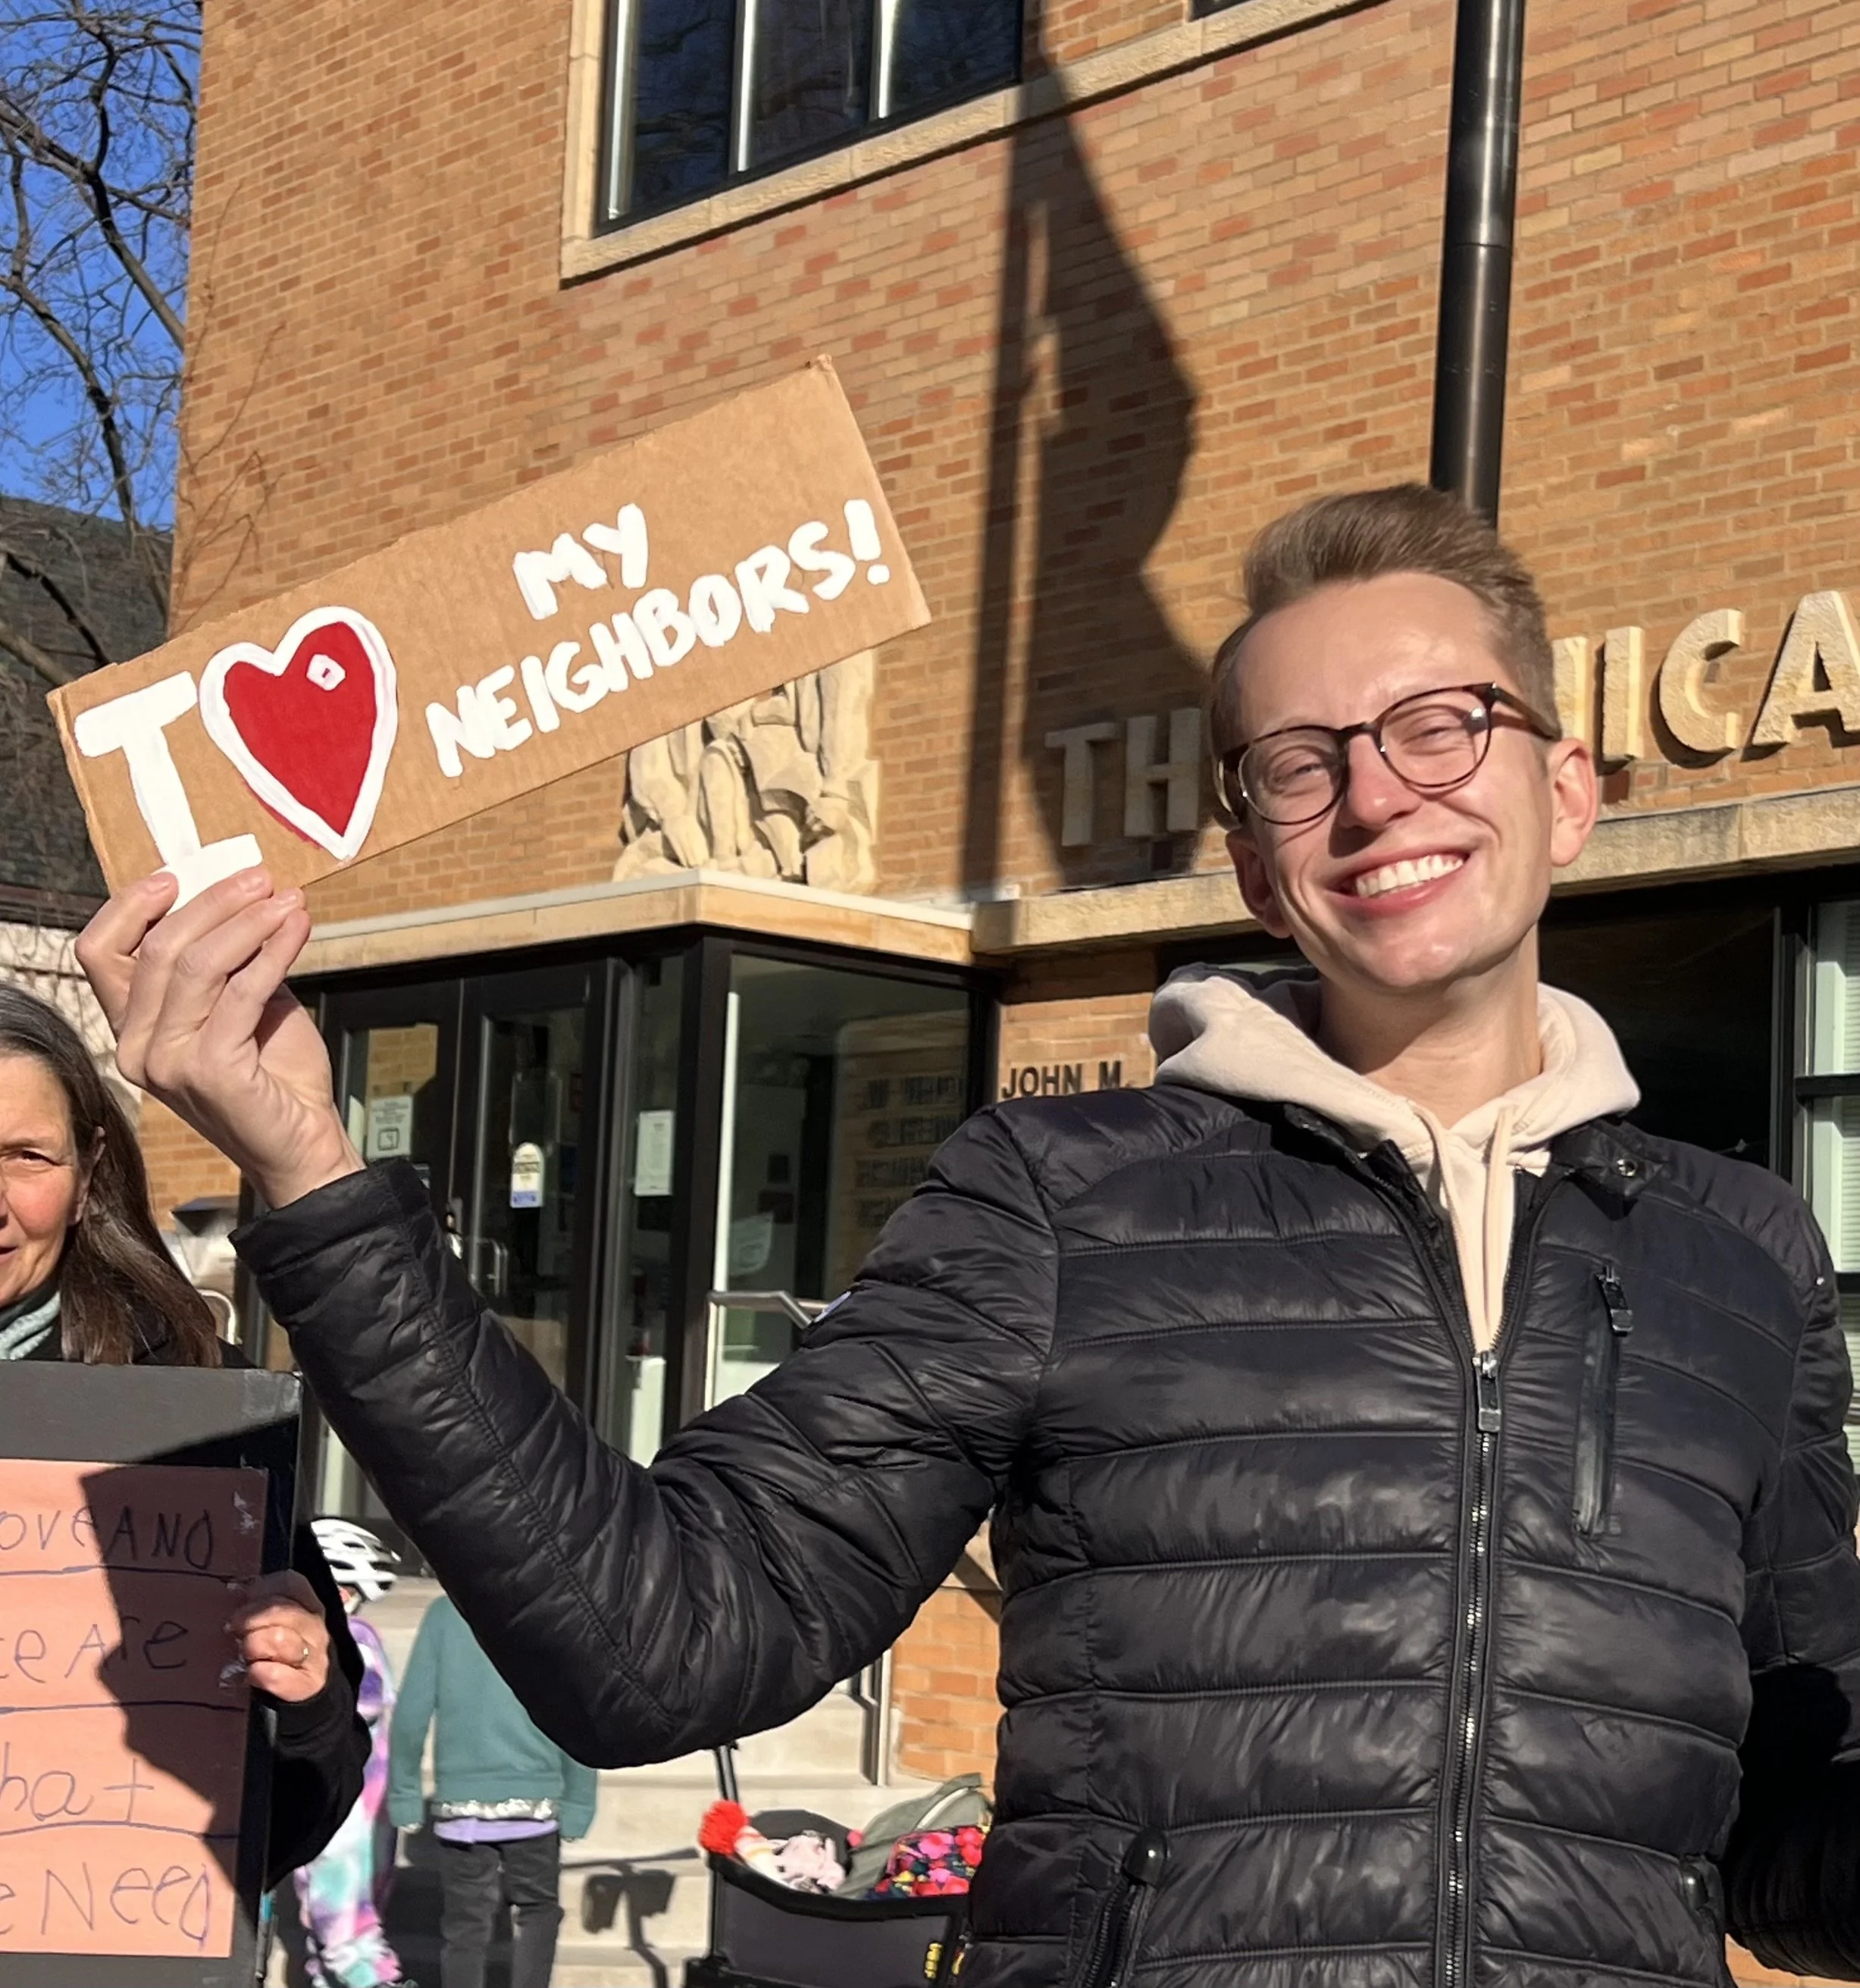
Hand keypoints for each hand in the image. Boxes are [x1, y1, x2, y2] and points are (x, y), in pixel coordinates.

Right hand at [76, 868, 362, 1207]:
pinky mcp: (209, 1071)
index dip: (131, 906)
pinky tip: (297, 929)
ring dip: (249, 920)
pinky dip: (274, 949)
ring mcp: (167, 1063)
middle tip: (261, 878)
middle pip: (157, 947)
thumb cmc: (274, 1073)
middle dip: (214, 901)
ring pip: (197, 962)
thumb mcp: (241, 1003)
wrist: (305, 1142)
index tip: (178, 876)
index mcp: (132, 1027)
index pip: (100, 952)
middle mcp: (136, 1047)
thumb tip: (237, 895)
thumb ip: (226, 960)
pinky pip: (243, 989)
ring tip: (288, 900)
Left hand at [227, 1572, 331, 1702]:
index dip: (261, 1589)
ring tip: (245, 1654)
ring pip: (278, 1638)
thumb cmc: (279, 1652)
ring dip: (252, 1646)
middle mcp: (316, 1626)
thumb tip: (234, 1587)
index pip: (289, 1582)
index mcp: (309, 1604)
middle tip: (235, 1630)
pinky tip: (252, 1674)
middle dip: (249, 1619)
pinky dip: (257, 1673)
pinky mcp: (307, 1683)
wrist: (300, 1693)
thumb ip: (262, 1603)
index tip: (245, 1603)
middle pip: (280, 1609)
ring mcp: (315, 1655)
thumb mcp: (276, 1622)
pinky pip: (275, 1674)